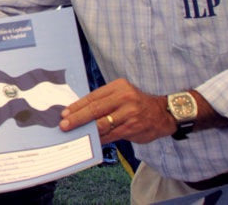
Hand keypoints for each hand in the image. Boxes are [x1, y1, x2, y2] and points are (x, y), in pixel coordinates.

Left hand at [59, 78, 175, 143]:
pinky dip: (100, 138)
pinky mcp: (133, 128)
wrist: (162, 114)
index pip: (92, 97)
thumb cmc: (135, 103)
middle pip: (95, 109)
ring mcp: (129, 114)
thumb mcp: (121, 94)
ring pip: (102, 124)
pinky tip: (91, 140)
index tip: (65, 113)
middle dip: (77, 118)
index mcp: (118, 86)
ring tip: (75, 134)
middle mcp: (124, 98)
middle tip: (65, 125)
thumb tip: (79, 111)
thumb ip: (103, 100)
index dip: (77, 106)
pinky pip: (111, 135)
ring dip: (87, 130)